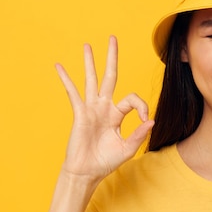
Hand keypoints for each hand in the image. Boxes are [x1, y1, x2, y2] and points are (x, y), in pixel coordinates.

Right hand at [55, 36, 154, 183]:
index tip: (145, 119)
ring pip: (91, 80)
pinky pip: (73, 93)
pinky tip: (59, 67)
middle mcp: (104, 107)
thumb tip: (152, 120)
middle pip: (110, 77)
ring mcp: (91, 109)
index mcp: (117, 115)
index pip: (132, 99)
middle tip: (113, 38)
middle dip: (112, 58)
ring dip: (90, 62)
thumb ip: (139, 134)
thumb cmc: (106, 162)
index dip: (142, 106)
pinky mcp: (80, 114)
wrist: (87, 172)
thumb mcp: (127, 148)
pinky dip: (66, 80)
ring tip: (87, 46)